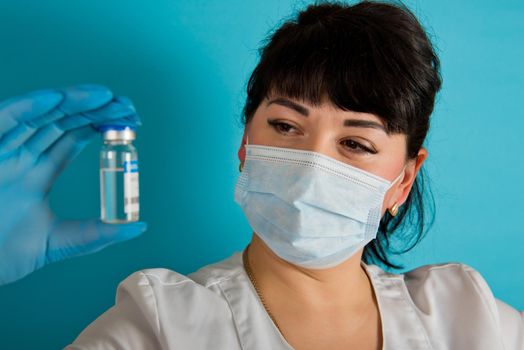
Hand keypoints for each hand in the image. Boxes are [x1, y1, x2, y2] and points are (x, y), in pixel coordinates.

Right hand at [0, 84, 147, 284]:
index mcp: (35, 174)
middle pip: (60, 122)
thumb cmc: (1, 255)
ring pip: (38, 116)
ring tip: (103, 96)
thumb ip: (97, 233)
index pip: (71, 140)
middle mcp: (19, 157)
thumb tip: (138, 226)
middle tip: (124, 105)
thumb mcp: (58, 242)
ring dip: (70, 102)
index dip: (97, 126)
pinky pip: (3, 122)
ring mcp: (1, 153)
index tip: (127, 120)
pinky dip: (27, 108)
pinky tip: (56, 99)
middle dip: (92, 110)